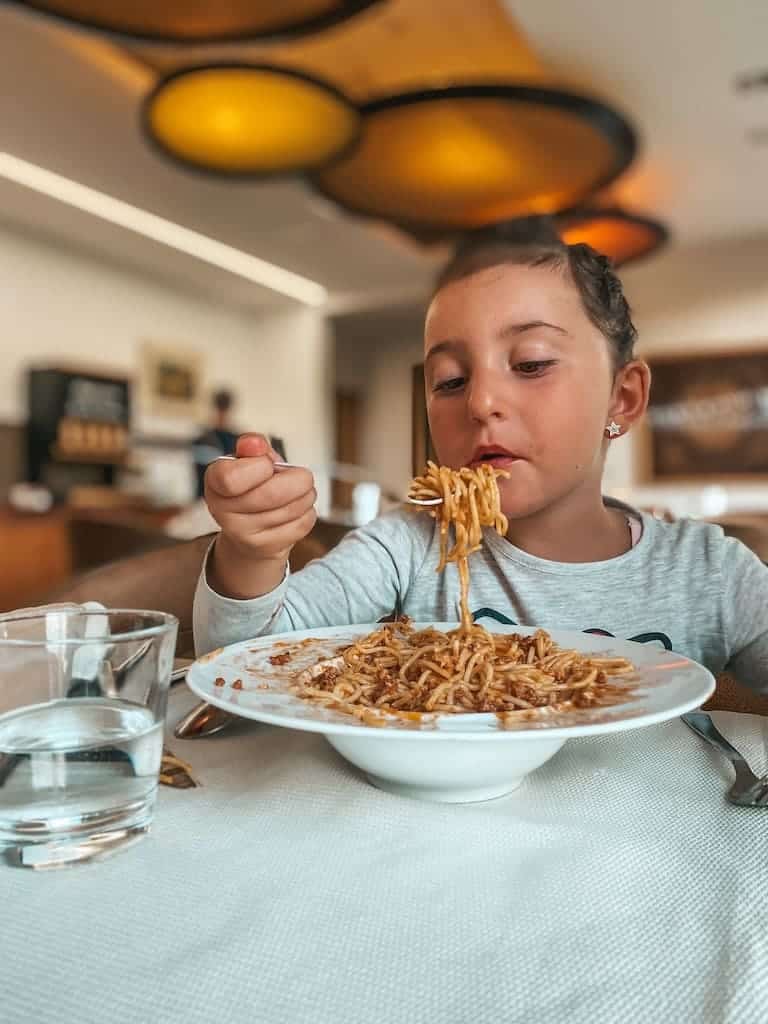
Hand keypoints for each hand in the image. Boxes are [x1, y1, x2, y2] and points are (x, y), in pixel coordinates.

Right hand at [204, 434, 316, 597]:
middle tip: (300, 476)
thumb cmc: (253, 486)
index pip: (232, 478)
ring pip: (293, 508)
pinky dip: (307, 512)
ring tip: (298, 492)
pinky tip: (296, 510)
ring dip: (306, 494)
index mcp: (215, 483)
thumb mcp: (249, 461)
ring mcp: (244, 534)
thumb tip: (254, 443)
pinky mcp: (267, 548)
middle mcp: (222, 512)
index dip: (260, 467)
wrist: (250, 531)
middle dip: (297, 479)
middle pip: (272, 494)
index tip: (267, 465)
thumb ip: (253, 446)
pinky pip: (303, 523)